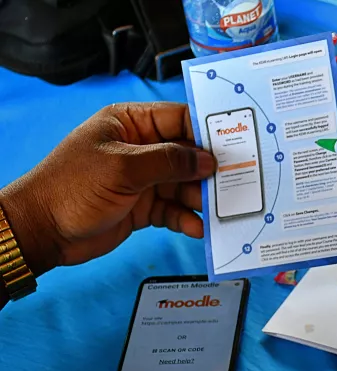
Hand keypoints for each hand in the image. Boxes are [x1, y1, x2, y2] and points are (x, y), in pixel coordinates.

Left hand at [0, 102, 215, 275]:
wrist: (44, 230)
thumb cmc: (72, 187)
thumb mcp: (123, 168)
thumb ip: (168, 162)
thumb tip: (207, 160)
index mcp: (131, 124)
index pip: (179, 120)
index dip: (207, 131)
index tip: (236, 143)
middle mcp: (141, 149)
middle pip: (188, 155)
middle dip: (210, 170)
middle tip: (237, 180)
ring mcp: (144, 180)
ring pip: (185, 185)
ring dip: (202, 198)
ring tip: (220, 209)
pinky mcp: (145, 207)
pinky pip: (175, 210)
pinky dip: (187, 219)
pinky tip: (198, 227)